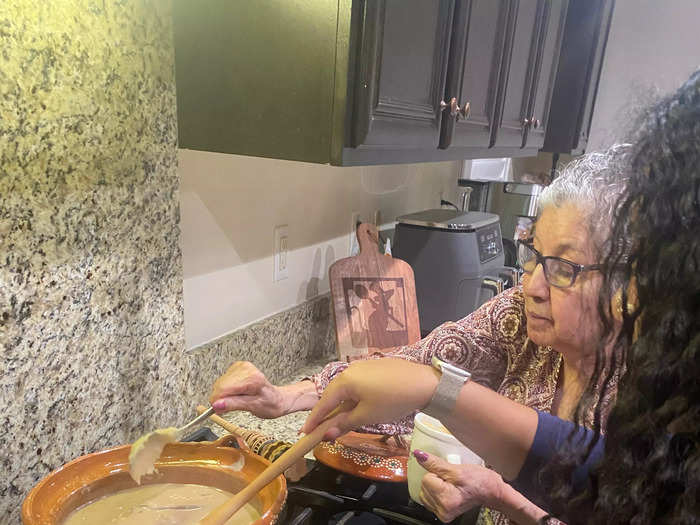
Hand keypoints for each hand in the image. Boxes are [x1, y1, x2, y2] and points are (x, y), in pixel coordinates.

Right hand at [209, 361, 288, 417]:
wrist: (277, 398)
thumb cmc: (269, 403)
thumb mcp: (253, 407)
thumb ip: (234, 404)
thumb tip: (217, 405)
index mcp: (252, 379)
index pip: (224, 388)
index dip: (218, 401)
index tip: (219, 410)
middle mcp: (246, 369)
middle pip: (220, 385)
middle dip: (221, 399)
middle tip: (231, 406)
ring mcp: (242, 367)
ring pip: (220, 383)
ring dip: (224, 394)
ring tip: (237, 399)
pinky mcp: (237, 367)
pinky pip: (223, 380)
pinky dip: (227, 389)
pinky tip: (237, 393)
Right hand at [301, 358, 438, 440]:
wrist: (424, 383)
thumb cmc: (393, 400)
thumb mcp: (367, 416)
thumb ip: (344, 424)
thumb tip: (327, 435)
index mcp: (345, 381)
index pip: (324, 403)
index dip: (314, 419)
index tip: (304, 432)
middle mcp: (350, 369)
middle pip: (333, 394)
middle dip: (327, 412)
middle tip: (321, 428)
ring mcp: (364, 366)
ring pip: (346, 388)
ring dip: (342, 404)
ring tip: (340, 420)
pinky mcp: (376, 366)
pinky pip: (358, 383)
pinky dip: (354, 396)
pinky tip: (359, 405)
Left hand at [414, 450, 504, 522]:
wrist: (490, 491)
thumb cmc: (479, 480)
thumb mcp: (456, 468)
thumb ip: (434, 463)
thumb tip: (419, 455)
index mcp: (446, 500)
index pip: (426, 479)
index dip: (437, 472)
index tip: (450, 475)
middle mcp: (443, 510)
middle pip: (424, 486)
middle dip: (436, 479)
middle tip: (452, 479)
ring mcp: (443, 513)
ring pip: (425, 492)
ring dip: (435, 485)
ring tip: (451, 484)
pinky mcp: (443, 513)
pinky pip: (429, 498)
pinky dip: (436, 491)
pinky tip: (448, 489)